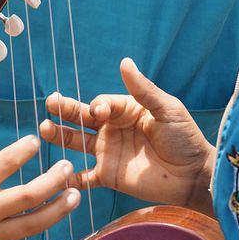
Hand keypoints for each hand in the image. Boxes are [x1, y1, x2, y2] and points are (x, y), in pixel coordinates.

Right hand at [40, 58, 215, 214]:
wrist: (194, 175)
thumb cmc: (184, 138)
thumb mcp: (166, 109)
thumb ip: (143, 89)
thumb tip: (125, 61)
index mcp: (125, 110)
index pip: (101, 104)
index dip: (97, 106)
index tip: (100, 112)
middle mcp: (112, 129)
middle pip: (81, 117)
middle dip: (65, 110)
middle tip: (50, 103)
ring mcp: (108, 152)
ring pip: (76, 142)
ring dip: (60, 135)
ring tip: (44, 129)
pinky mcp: (108, 176)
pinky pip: (84, 177)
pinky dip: (69, 178)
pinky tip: (56, 174)